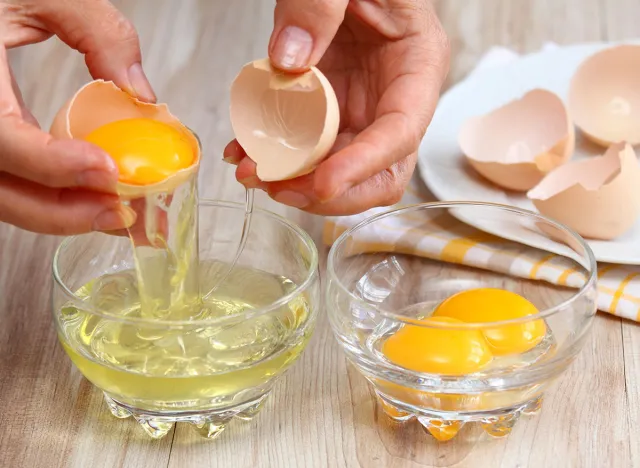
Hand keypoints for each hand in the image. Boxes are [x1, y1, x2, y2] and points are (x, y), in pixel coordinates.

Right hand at [0, 0, 154, 234]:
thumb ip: (97, 31)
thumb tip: (142, 95)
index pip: (1, 140)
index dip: (51, 164)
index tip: (107, 169)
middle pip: (2, 192)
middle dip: (66, 212)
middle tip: (125, 213)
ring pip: (6, 200)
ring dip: (64, 213)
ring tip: (121, 212)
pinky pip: (13, 185)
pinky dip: (54, 198)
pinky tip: (95, 195)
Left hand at [224, 0, 448, 214]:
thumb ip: (320, 4)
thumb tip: (288, 63)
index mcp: (417, 63)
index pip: (400, 133)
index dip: (363, 165)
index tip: (322, 183)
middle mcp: (392, 96)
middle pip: (379, 170)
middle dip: (331, 191)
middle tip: (278, 186)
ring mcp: (359, 106)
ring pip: (339, 166)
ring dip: (296, 180)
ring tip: (249, 171)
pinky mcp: (329, 106)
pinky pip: (308, 145)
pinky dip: (277, 156)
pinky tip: (245, 152)